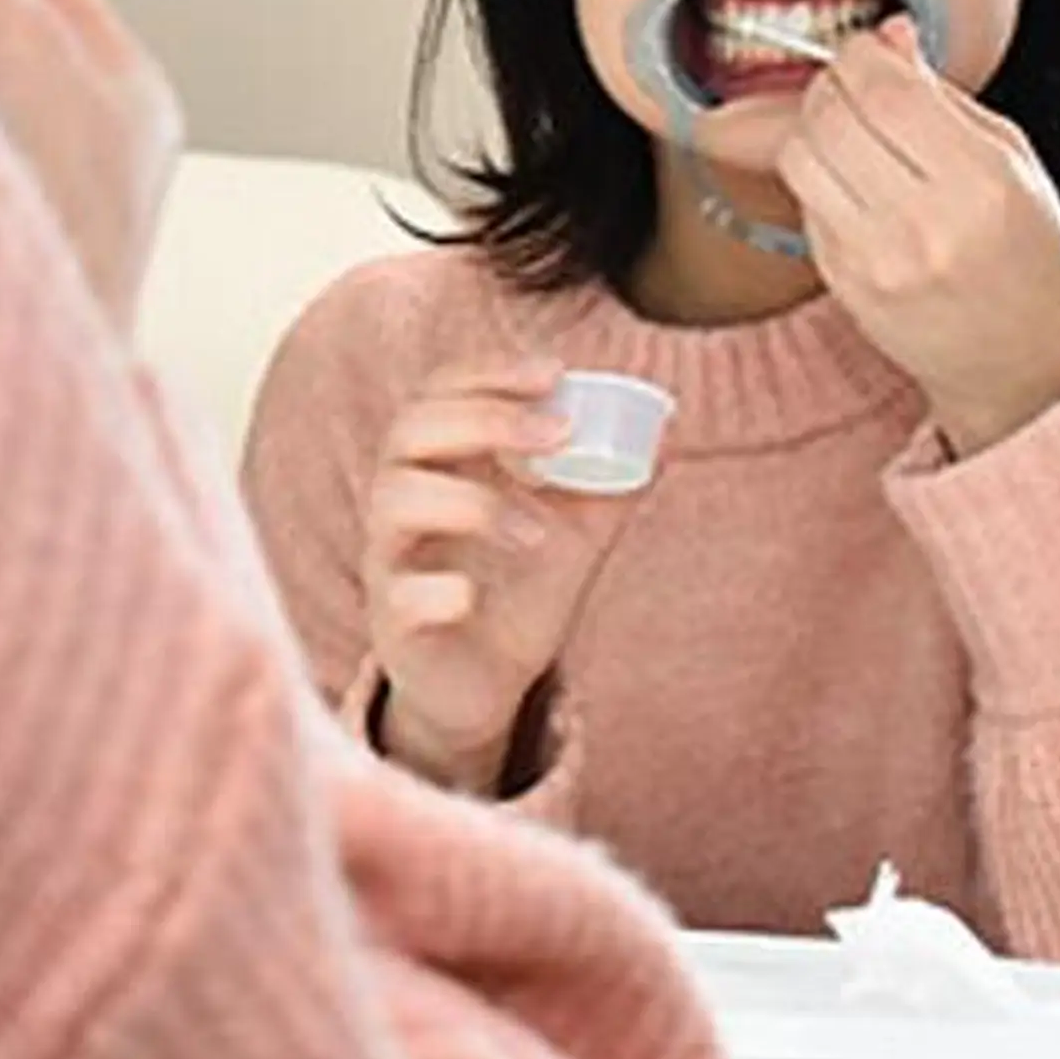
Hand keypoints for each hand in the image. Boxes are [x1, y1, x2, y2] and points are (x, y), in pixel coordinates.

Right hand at [358, 351, 601, 790]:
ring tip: (538, 533)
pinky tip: (471, 598)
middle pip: (412, 429)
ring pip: (399, 501)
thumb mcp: (576, 531)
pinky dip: (436, 591)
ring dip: (474, 503)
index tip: (554, 371)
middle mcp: (403, 500)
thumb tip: (667, 428)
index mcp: (442, 464)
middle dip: (486, 418)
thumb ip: (612, 480)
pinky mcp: (395, 625)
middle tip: (560, 433)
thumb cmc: (522, 591)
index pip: (443, 392)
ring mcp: (391, 559)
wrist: (490, 687)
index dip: (490, 372)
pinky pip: (399, 595)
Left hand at [774, 15, 1059, 455]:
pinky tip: (856, 185)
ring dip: (815, 127)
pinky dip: (820, 178)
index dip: (864, 53)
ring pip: (800, 156)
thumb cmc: (1026, 254)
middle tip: (855, 84)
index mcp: (981, 182)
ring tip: (850, 131)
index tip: (871, 49)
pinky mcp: (841, 284)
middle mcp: (924, 224)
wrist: (1018, 360)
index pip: (886, 89)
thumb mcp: (1012, 161)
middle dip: (834, 83)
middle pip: (832, 115)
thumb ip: (944, 95)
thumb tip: (888, 35)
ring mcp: (875, 260)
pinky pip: (805, 203)